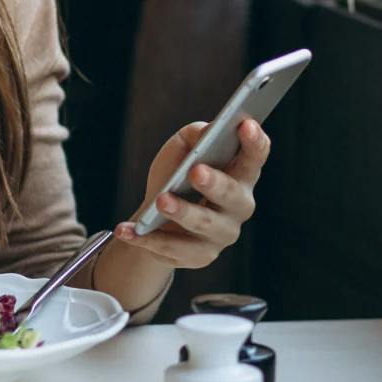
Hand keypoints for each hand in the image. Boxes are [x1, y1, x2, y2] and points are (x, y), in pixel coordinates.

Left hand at [113, 119, 269, 268]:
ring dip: (182, 212)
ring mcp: (222, 234)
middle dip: (215, 183)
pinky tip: (126, 229)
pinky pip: (173, 248)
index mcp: (241, 175)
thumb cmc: (176, 176)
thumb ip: (196, 135)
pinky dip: (147, 238)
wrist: (157, 218)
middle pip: (233, 195)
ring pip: (204, 224)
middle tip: (196, 171)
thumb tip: (205, 133)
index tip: (246, 125)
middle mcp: (239, 207)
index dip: (254, 142)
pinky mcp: (200, 256)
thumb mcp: (183, 148)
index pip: (254, 158)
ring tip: (161, 201)